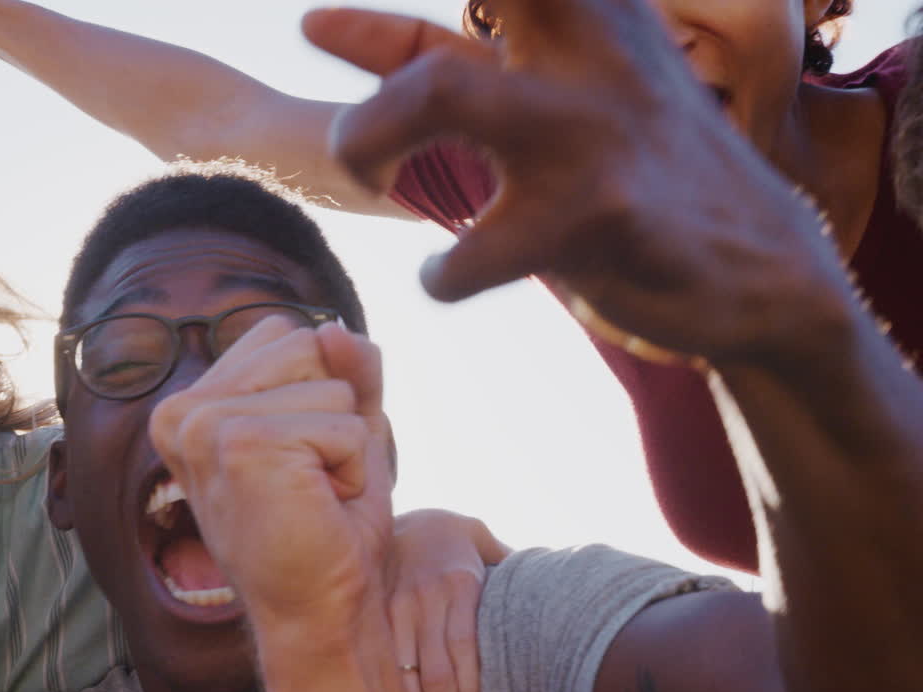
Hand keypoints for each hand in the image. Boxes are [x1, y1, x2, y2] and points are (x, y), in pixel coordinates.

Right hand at [150, 317, 393, 621]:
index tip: (300, 458)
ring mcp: (204, 425)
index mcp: (190, 404)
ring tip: (314, 493)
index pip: (284, 332)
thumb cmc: (330, 525)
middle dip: (335, 410)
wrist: (321, 611)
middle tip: (312, 480)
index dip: (319, 392)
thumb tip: (335, 328)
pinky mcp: (241, 444)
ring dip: (346, 441)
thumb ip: (347, 369)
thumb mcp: (343, 427)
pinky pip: (345, 423)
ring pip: (330, 380)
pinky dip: (353, 469)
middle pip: (306, 343)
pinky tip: (321, 507)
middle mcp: (181, 409)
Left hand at [304, 5, 852, 368]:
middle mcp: (588, 46)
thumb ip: (433, 53)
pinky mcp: (600, 212)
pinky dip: (441, 272)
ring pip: (438, 89)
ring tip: (371, 181)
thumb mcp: (546, 94)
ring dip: (367, 140)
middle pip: (444, 19)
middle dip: (367, 72)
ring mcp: (593, 125)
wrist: (766, 267)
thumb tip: (317, 21)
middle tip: (354, 145)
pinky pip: (477, 245)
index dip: (377, 15)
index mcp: (579, 10)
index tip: (314, 20)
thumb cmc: (636, 170)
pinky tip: (444, 276)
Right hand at [389, 510, 508, 691]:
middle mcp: (428, 597)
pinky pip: (386, 658)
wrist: (400, 517)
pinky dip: (396, 688)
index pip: (465, 647)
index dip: (471, 687)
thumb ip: (511, 562)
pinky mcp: (379, 611)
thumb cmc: (452, 536)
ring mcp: (400, 605)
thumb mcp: (484, 541)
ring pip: (408, 669)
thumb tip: (555, 576)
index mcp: (461, 585)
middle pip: (437, 668)